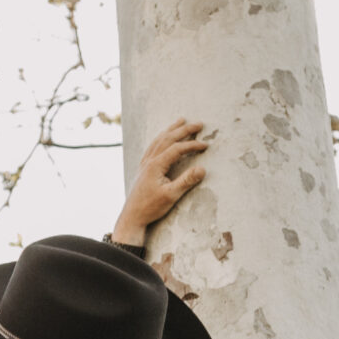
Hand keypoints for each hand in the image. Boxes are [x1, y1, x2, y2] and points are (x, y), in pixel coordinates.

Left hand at [110, 118, 208, 243]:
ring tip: (181, 121)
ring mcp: (144, 163)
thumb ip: (187, 181)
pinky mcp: (143, 168)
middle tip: (198, 124)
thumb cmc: (150, 207)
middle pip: (167, 138)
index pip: (177, 148)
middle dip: (184, 129)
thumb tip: (202, 169)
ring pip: (158, 140)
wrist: (132, 217)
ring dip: (171, 129)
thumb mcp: (171, 195)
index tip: (206, 145)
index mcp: (156, 165)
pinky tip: (163, 138)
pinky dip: (161, 138)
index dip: (192, 145)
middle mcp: (149, 160)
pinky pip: (152, 146)